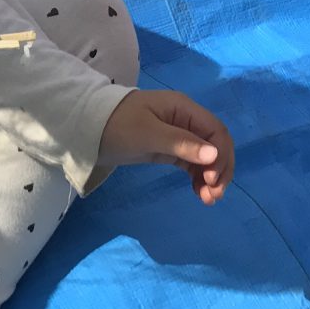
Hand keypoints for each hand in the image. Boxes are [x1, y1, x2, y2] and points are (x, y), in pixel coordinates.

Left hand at [99, 90, 234, 203]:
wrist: (88, 128)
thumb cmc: (117, 126)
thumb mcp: (148, 134)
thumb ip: (181, 143)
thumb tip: (214, 155)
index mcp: (184, 108)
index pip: (216, 131)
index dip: (221, 156)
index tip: (212, 180)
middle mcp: (186, 120)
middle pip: (216, 145)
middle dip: (220, 170)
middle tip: (214, 196)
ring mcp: (179, 135)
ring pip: (207, 157)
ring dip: (212, 177)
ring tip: (208, 200)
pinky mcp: (170, 149)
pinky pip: (193, 163)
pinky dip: (199, 177)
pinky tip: (199, 192)